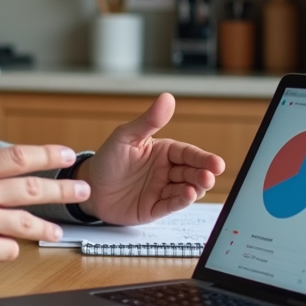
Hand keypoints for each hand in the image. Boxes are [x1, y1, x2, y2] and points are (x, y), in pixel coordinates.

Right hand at [0, 145, 90, 279]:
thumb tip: (7, 172)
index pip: (18, 156)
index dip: (47, 155)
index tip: (66, 155)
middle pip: (33, 189)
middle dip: (63, 190)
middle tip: (82, 190)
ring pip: (27, 223)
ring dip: (45, 228)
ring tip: (56, 232)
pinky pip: (8, 249)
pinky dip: (7, 249)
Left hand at [78, 93, 224, 224]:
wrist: (89, 187)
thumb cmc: (108, 159)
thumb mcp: (126, 136)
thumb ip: (148, 121)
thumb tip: (167, 98)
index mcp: (163, 152)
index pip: (188, 154)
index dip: (203, 158)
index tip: (216, 162)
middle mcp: (167, 171)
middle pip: (192, 172)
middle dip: (203, 174)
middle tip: (209, 175)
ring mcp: (162, 190)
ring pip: (187, 190)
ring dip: (196, 188)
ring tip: (199, 185)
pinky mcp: (155, 208)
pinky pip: (172, 205)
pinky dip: (181, 201)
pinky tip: (187, 195)